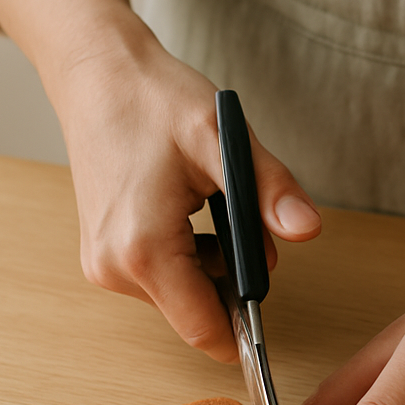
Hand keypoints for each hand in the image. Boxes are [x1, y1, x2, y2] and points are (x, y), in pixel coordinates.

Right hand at [0, 0, 320, 360]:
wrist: (97, 73)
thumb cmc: (153, 101)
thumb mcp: (224, 141)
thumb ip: (269, 191)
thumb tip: (307, 229)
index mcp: (144, 250)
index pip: (206, 331)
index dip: (247, 328)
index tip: (273, 304)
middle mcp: (115, 268)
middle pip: (197, 313)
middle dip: (235, 280)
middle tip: (246, 221)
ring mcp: (104, 264)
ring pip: (182, 295)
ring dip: (214, 264)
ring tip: (213, 204)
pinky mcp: (104, 254)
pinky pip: (162, 276)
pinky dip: (190, 254)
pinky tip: (191, 208)